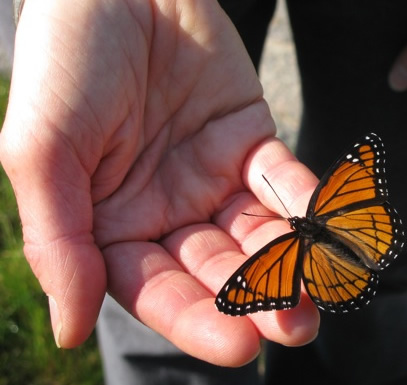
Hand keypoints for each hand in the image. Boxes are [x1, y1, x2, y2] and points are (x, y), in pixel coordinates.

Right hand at [0, 0, 318, 365]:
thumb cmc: (66, 62)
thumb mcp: (42, 151)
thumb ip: (58, 243)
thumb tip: (69, 330)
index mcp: (112, 226)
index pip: (156, 290)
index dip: (196, 320)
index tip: (239, 343)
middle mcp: (165, 212)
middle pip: (216, 271)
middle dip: (257, 299)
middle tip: (295, 325)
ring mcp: (211, 178)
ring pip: (257, 234)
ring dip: (292, 263)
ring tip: (324, 289)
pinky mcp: (248, 142)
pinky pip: (282, 180)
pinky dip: (308, 204)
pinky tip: (332, 230)